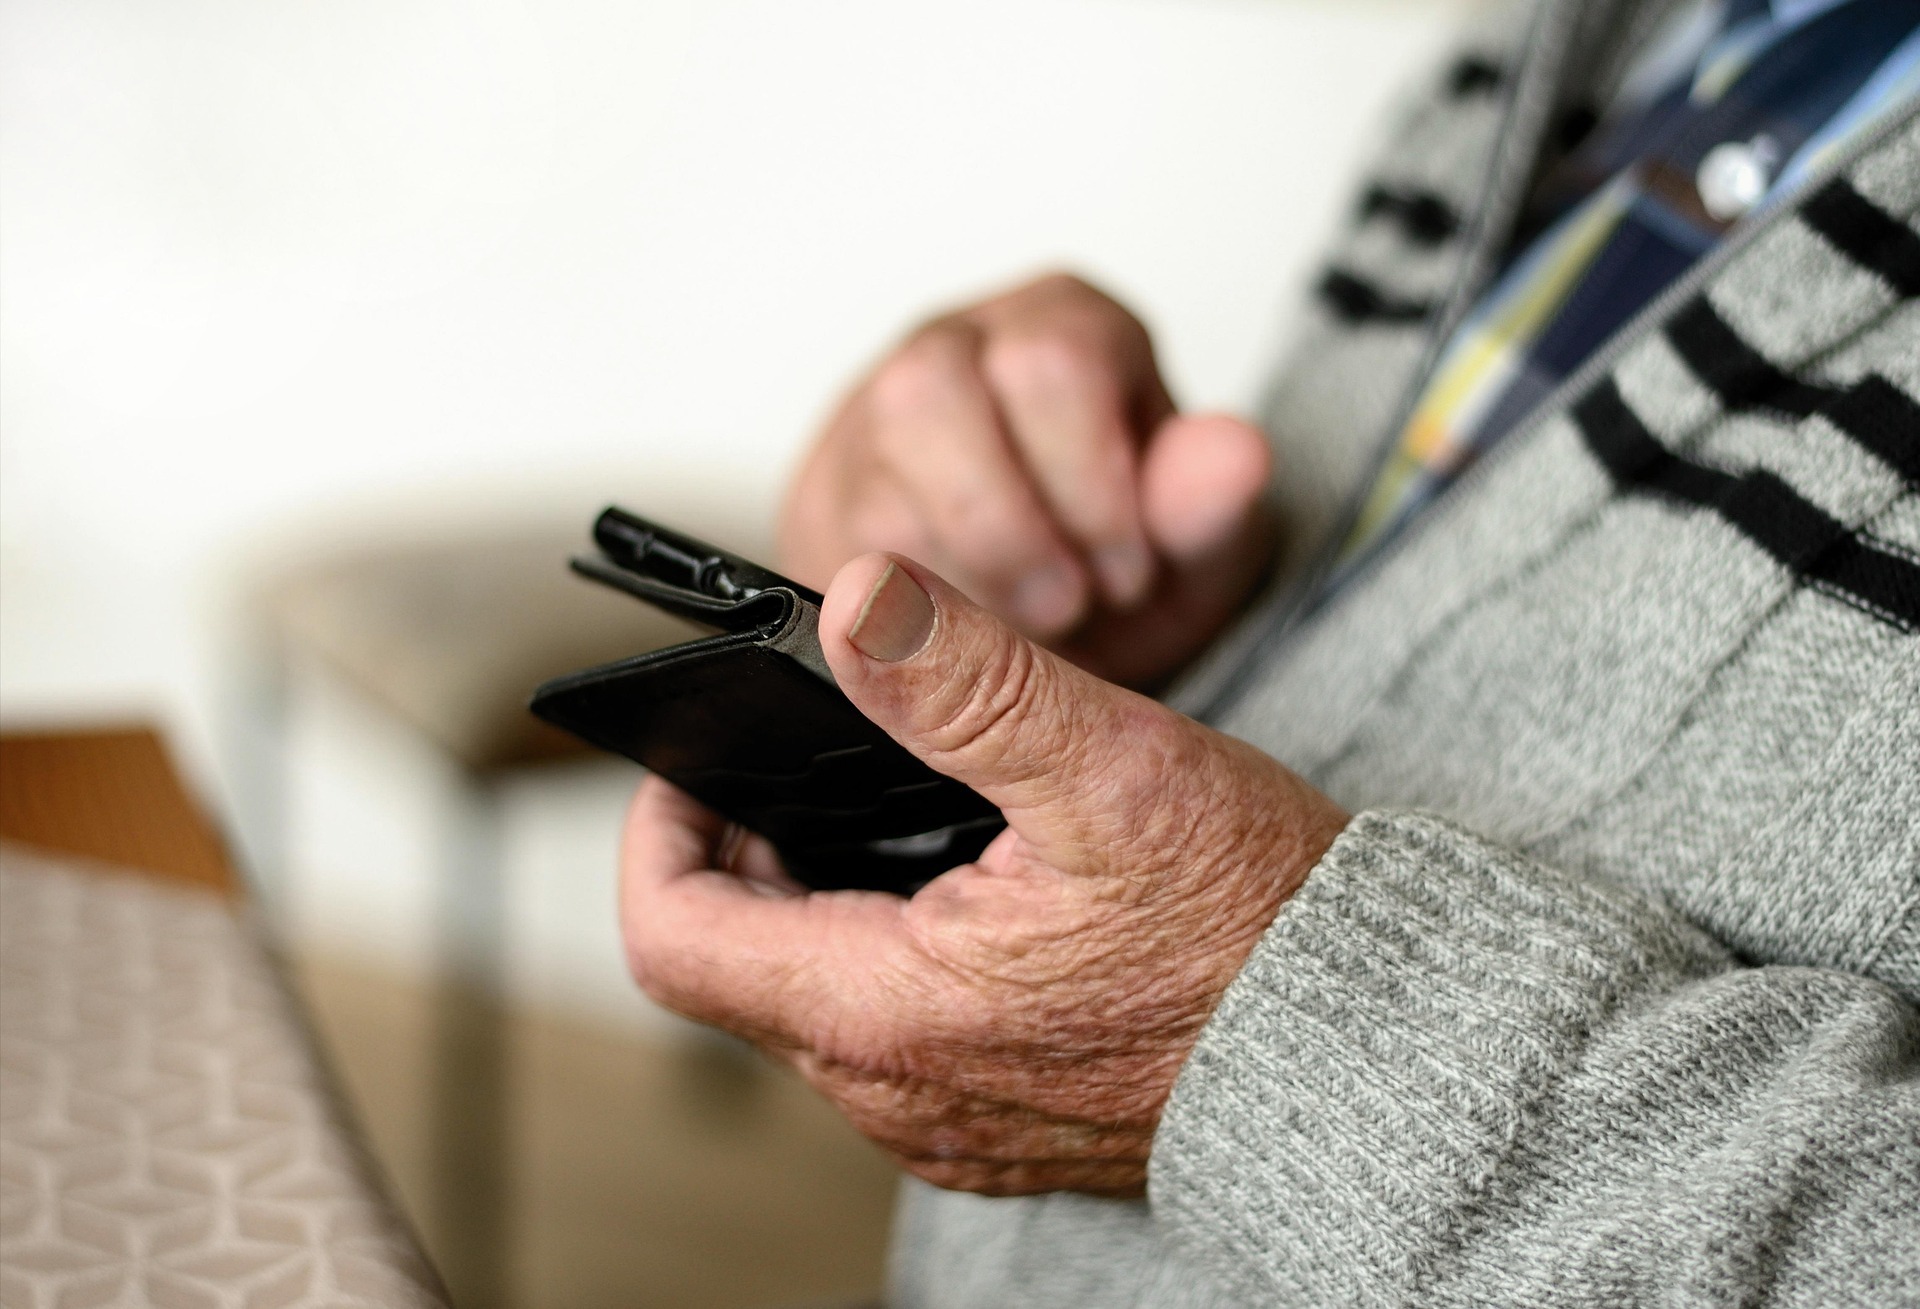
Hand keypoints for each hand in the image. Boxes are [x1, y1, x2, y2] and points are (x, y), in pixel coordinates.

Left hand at [620, 553, 1347, 1196]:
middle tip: (811, 755)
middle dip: (751, 847)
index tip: (704, 754)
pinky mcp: (1001, 1120)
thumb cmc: (1263, 927)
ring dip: (823, 895)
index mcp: (888, 1015)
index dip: (661, 829)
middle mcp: (898, 1094)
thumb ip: (968, 681)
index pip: (674, 936)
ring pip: (814, 998)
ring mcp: (949, 1120)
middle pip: (741, 962)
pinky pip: (895, 1032)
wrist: (1381, 1056)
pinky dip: (892, 946)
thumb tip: (850, 598)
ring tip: (890, 799)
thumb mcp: (1113, 772)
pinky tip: (965, 881)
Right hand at [779, 273, 1275, 689]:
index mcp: (1064, 324)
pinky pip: (829, 539)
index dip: (1093, 484)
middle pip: (933, 387)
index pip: (1056, 357)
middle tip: (1067, 608)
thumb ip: (1208, 512)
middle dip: (1006, 524)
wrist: (1039, 642)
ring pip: (863, 464)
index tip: (1127, 574)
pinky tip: (960, 637)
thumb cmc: (1115, 572)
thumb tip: (1237, 453)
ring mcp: (872, 415)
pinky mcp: (823, 498)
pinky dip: (901, 609)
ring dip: (947, 565)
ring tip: (1017, 628)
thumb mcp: (1187, 559)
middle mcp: (957, 345)